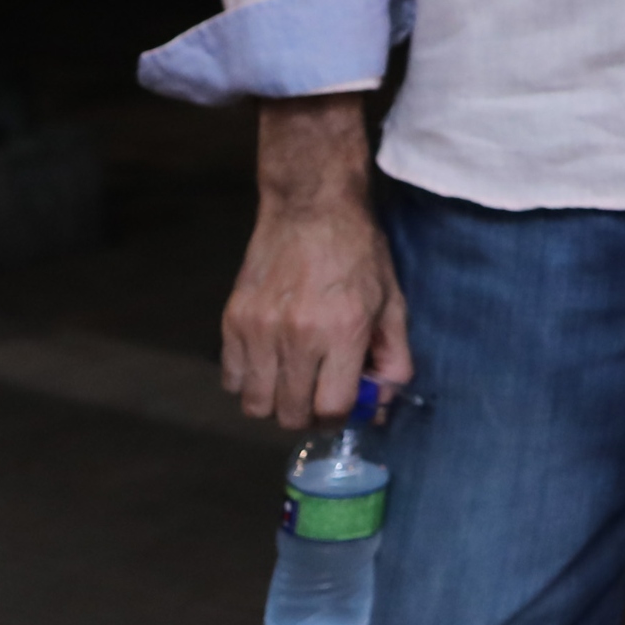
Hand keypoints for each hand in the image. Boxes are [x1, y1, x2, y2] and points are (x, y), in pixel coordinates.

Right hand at [223, 97, 412, 429]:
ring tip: (293, 381)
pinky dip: (249, 381)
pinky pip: (231, 378)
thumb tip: (383, 403)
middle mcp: (298, 335)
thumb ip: (393, 357)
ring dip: (276, 402)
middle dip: (309, 415)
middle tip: (318, 396)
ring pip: (256, 403)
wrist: (311, 208)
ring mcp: (259, 329)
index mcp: (344, 331)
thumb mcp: (392, 302)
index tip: (344, 406)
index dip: (340, 417)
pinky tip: (269, 362)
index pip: (332, 408)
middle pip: (291, 414)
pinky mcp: (232, 320)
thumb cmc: (359, 253)